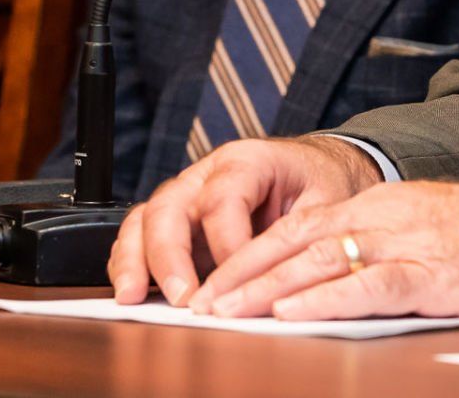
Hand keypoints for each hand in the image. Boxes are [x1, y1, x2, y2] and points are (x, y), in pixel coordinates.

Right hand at [108, 135, 380, 305]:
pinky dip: (132, 263)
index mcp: (247, 160)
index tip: (237, 284)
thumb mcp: (326, 205)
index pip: (222, 200)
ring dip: (135, 260)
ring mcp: (188, 195)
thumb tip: (276, 286)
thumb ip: (300, 240)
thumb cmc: (321, 183)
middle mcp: (208, 174)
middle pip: (171, 206)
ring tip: (133, 297)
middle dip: (169, 255)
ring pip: (146, 219)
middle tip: (183, 298)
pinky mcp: (179, 221)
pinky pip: (142, 235)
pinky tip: (132, 293)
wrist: (318, 170)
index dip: (226, 245)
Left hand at [198, 175, 458, 319]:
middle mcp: (385, 215)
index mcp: (383, 203)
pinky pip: (366, 286)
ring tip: (225, 311)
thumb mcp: (430, 230)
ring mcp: (407, 242)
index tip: (214, 282)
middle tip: (199, 301)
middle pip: (296, 243)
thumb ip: (382, 247)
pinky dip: (323, 301)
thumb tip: (332, 279)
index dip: (250, 255)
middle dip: (242, 274)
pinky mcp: (431, 273)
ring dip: (266, 290)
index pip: (299, 227)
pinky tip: (291, 316)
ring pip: (319, 262)